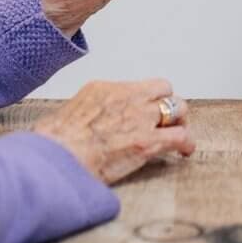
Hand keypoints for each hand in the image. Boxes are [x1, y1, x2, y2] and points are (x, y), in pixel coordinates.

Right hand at [35, 79, 193, 185]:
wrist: (59, 156)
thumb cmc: (55, 142)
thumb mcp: (67, 114)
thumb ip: (84, 113)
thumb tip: (81, 123)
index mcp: (105, 88)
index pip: (137, 86)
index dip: (145, 99)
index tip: (143, 111)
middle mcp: (127, 97)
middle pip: (163, 90)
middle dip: (166, 104)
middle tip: (165, 121)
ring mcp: (140, 117)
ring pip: (177, 108)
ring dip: (179, 121)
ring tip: (178, 133)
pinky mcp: (148, 141)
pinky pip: (180, 136)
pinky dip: (186, 143)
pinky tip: (184, 152)